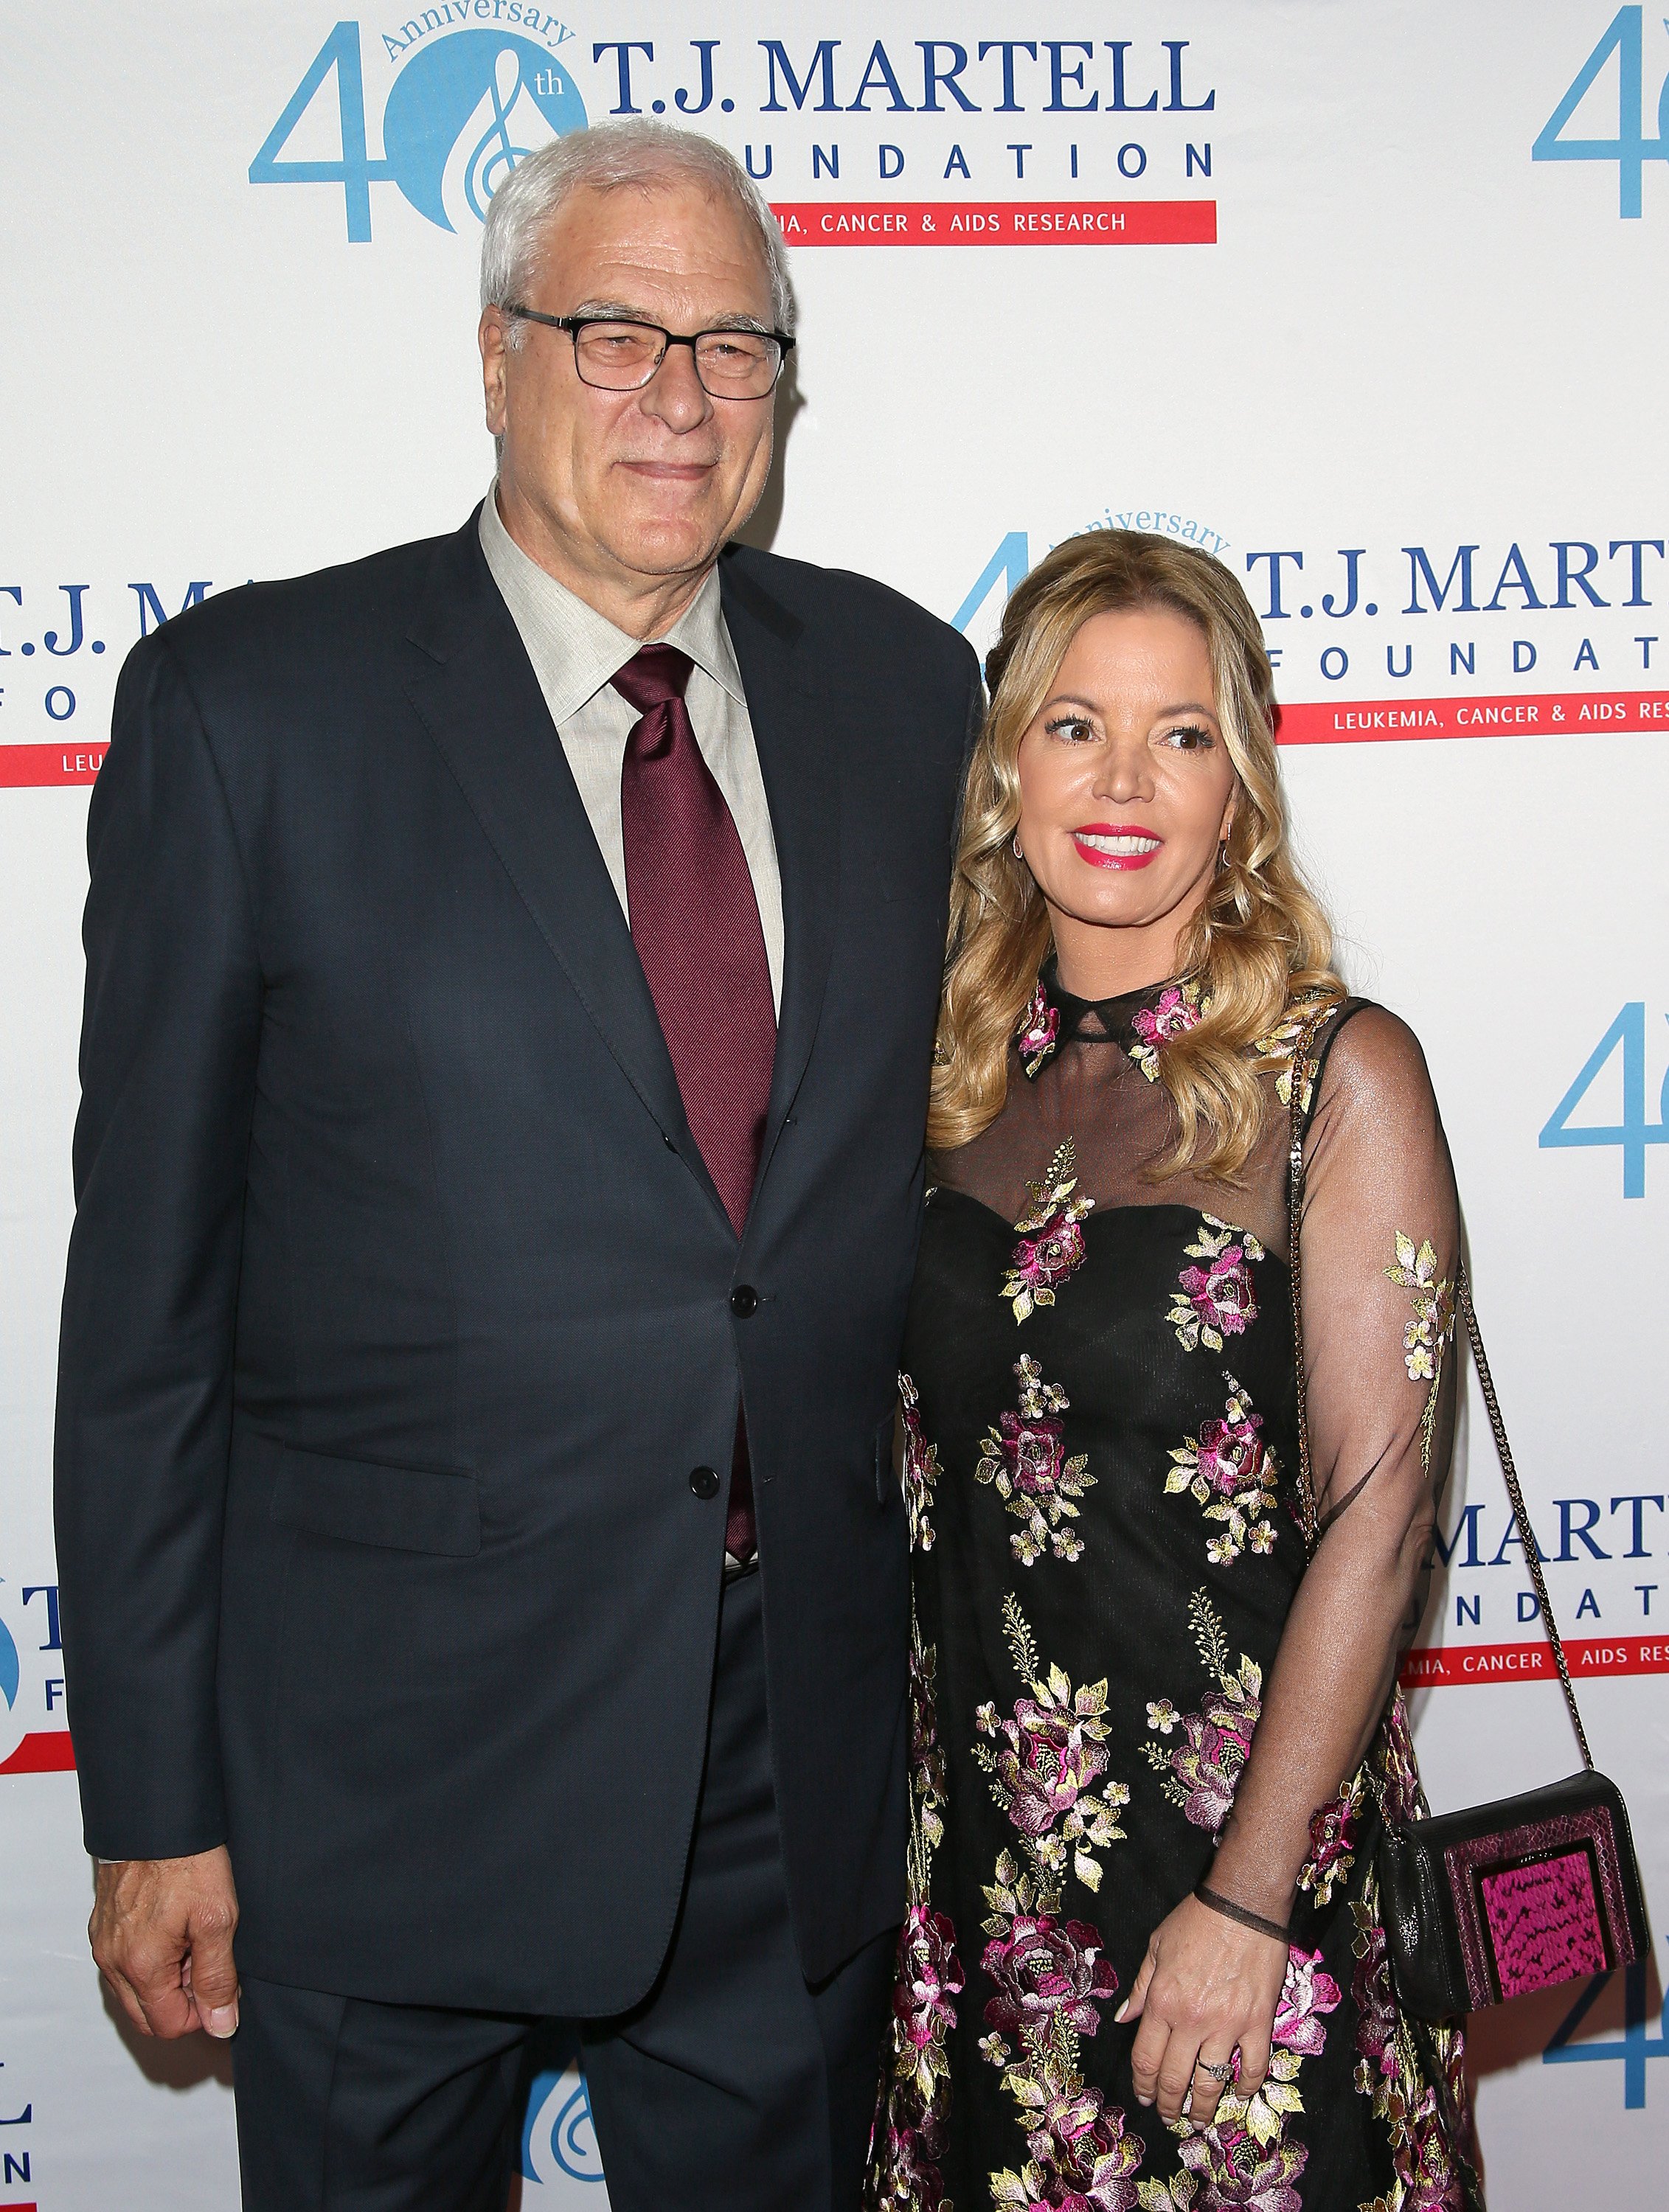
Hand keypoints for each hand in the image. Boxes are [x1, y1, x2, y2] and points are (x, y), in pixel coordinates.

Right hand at [89, 1847, 240, 2039]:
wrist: (155, 1817)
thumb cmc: (187, 1861)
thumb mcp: (217, 1919)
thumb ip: (217, 1978)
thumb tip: (221, 2024)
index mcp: (140, 1966)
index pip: (169, 2025)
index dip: (202, 2012)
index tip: (220, 1983)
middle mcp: (113, 1961)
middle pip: (147, 2016)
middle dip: (180, 2000)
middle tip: (206, 1961)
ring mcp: (103, 1944)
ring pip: (134, 1992)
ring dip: (165, 1980)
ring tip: (191, 1940)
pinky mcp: (102, 1927)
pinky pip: (123, 1966)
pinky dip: (148, 1961)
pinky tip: (172, 1929)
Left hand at [1115, 1892, 1287, 2126]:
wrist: (1241, 1905)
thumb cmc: (1196, 1921)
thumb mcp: (1156, 1948)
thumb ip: (1140, 1987)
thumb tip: (1124, 2018)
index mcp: (1163, 2002)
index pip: (1146, 2058)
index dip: (1143, 2084)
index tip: (1145, 2098)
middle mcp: (1191, 2020)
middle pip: (1175, 2078)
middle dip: (1169, 2105)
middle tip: (1169, 2118)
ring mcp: (1227, 2024)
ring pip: (1211, 2081)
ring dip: (1203, 2108)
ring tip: (1198, 2120)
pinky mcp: (1258, 2023)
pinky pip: (1253, 2066)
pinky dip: (1246, 2087)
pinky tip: (1239, 2095)